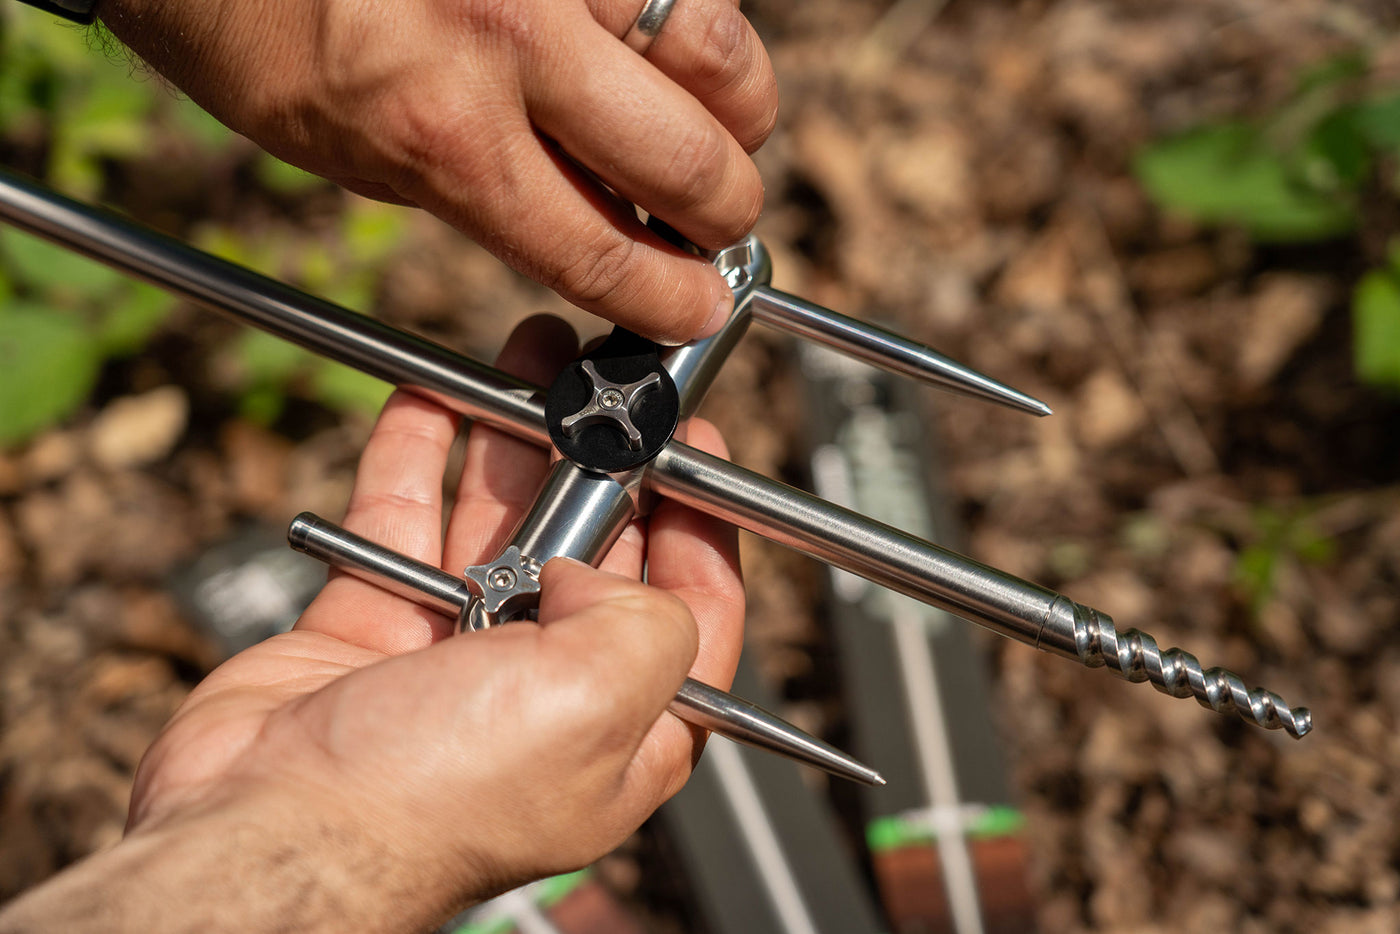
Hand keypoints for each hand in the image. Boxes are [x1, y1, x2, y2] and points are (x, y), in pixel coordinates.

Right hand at [0, 315, 743, 931]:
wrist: (270, 827)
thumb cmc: (432, 802)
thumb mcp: (599, 700)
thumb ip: (646, 617)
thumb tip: (601, 568)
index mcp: (625, 729)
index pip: (693, 614)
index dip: (704, 526)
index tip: (698, 446)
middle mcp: (548, 695)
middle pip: (594, 552)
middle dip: (602, 459)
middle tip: (607, 380)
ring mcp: (457, 659)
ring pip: (497, 521)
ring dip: (514, 437)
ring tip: (534, 358)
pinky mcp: (372, 631)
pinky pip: (401, 522)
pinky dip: (414, 457)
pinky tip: (430, 397)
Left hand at [98, 0, 777, 343]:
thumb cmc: (270, 38)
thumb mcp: (364, 160)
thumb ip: (493, 199)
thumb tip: (612, 233)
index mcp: (443, 129)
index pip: (599, 248)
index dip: (668, 297)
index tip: (702, 308)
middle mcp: (512, 34)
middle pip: (690, 161)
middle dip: (723, 215)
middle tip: (713, 224)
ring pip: (721, 52)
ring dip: (736, 112)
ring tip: (710, 128)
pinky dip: (690, 31)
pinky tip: (660, 56)